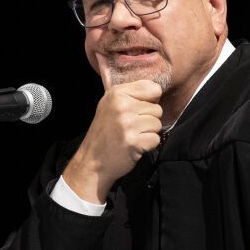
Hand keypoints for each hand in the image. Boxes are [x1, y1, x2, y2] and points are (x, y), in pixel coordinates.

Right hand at [62, 76, 163, 202]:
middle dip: (148, 120)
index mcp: (117, 93)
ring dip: (148, 133)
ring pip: (158, 124)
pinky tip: (135, 146)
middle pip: (157, 108)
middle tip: (130, 127)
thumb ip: (130, 95)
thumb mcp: (110, 105)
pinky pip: (156, 139)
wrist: (92, 161)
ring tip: (132, 136)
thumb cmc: (104, 133)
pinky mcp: (134, 141)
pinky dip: (148, 145)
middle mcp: (122, 106)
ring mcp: (127, 124)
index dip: (150, 101)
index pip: (153, 88)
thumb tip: (157, 92)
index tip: (138, 110)